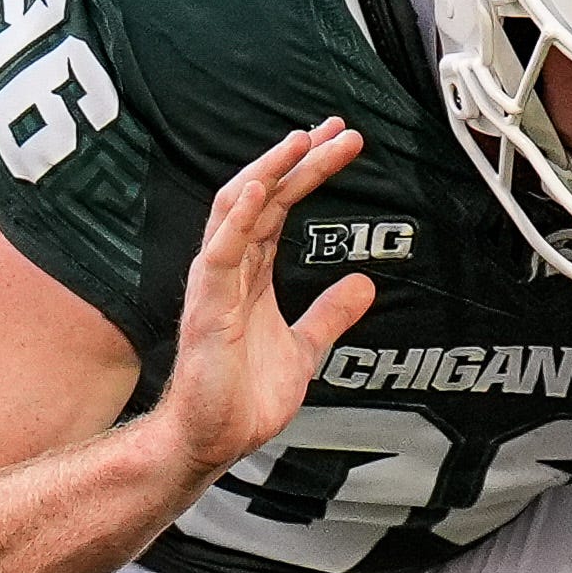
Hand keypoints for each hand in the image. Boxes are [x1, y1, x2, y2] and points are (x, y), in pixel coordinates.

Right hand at [148, 123, 378, 480]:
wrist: (213, 442)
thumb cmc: (242, 398)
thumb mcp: (305, 347)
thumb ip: (330, 314)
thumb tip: (364, 285)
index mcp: (250, 275)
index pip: (278, 206)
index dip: (307, 171)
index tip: (338, 142)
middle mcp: (229, 271)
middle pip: (263, 196)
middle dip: (299, 159)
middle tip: (337, 129)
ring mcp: (215, 287)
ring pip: (238, 211)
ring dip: (271, 171)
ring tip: (301, 140)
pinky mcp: (207, 310)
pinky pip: (219, 254)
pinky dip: (237, 218)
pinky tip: (260, 188)